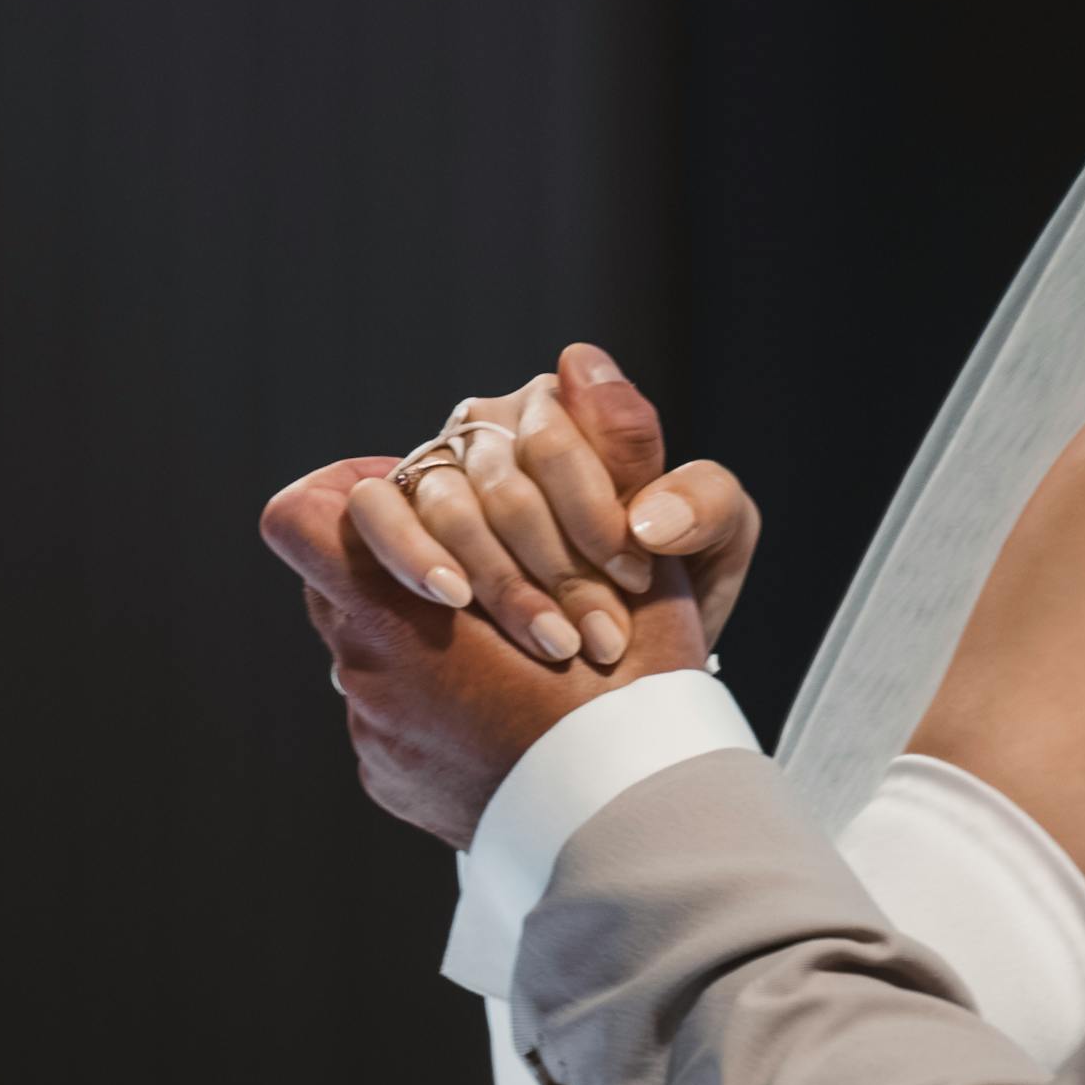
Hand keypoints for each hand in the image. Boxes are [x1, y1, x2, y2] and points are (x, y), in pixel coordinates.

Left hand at [259, 453, 707, 848]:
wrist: (631, 842)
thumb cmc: (636, 701)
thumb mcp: (631, 565)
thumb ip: (597, 457)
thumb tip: (579, 359)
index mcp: (395, 612)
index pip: (301, 519)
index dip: (341, 496)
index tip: (408, 500)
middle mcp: (361, 675)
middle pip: (343, 582)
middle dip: (404, 567)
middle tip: (485, 576)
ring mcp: (372, 737)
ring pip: (371, 652)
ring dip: (428, 640)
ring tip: (514, 657)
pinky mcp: (389, 781)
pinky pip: (394, 717)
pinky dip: (438, 705)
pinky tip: (510, 719)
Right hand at [345, 342, 761, 667]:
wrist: (593, 675)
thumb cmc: (652, 601)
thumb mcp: (711, 548)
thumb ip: (705, 501)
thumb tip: (648, 511)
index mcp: (568, 408)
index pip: (565, 436)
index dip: (598, 513)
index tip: (636, 581)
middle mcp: (490, 426)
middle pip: (508, 478)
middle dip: (560, 568)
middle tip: (601, 639)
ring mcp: (430, 467)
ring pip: (448, 502)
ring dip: (502, 582)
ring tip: (551, 645)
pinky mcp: (379, 512)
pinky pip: (373, 508)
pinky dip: (410, 552)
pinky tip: (451, 598)